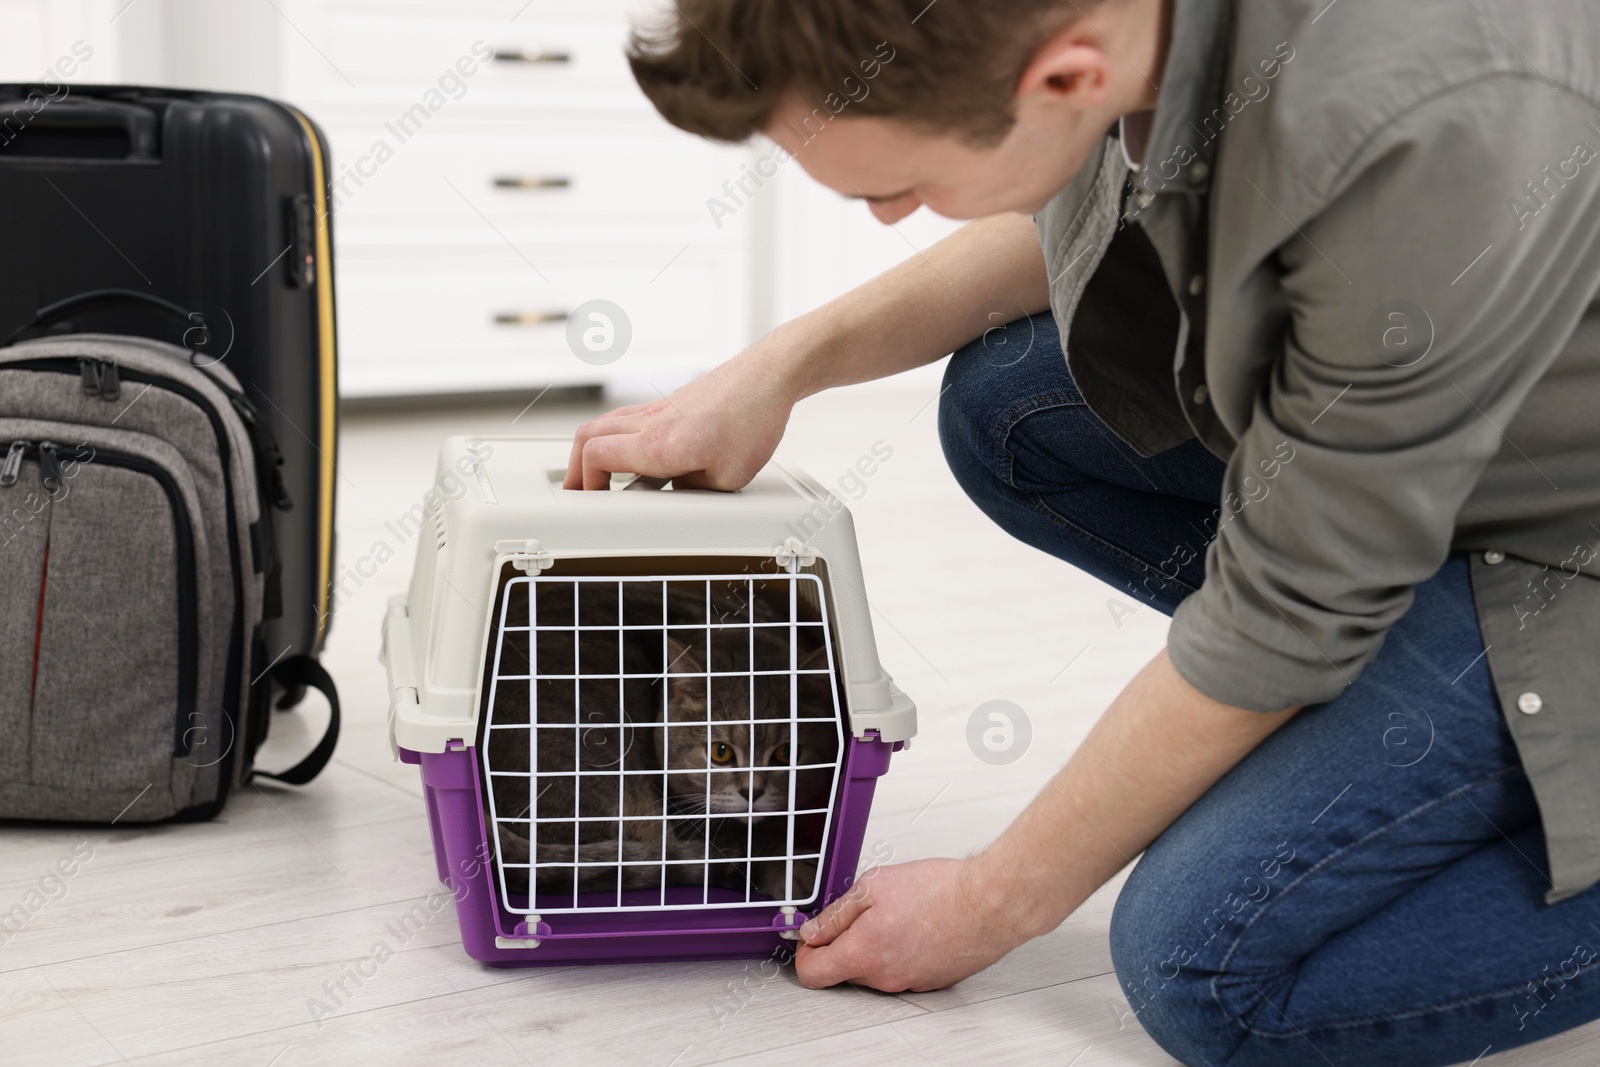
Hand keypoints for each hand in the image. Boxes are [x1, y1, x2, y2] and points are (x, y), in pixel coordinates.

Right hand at [563, 344, 800, 490]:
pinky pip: (625, 421)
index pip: (595, 457)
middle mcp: (651, 423)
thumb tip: (672, 501)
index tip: (594, 502)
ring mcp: (656, 410)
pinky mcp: (666, 405)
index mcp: (661, 445)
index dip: (586, 484)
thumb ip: (691, 495)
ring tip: (598, 477)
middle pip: (586, 437)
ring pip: (603, 425)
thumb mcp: (727, 480)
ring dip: (593, 452)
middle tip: (580, 493)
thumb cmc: (753, 421)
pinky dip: (616, 440)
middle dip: (576, 470)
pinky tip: (632, 457)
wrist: (768, 378)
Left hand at [793, 857, 1031, 992]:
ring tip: (897, 911)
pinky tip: (918, 923)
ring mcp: (909, 982)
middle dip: (844, 942)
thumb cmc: (940, 891)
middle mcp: (884, 977)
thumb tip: (812, 931)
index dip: (805, 952)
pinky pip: (902, 968)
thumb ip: (835, 914)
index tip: (811, 935)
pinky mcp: (932, 980)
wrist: (991, 904)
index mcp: (862, 954)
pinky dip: (902, 949)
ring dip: (875, 944)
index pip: (811, 973)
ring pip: (875, 968)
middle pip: (844, 969)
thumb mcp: (873, 885)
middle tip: (861, 911)